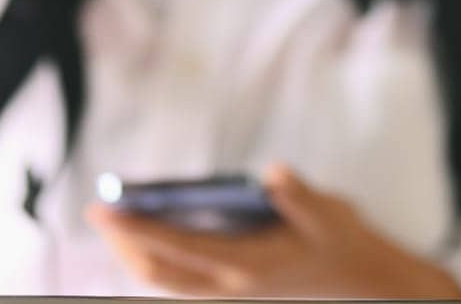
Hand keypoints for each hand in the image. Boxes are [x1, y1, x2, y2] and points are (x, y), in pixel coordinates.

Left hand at [87, 163, 460, 298]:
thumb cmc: (341, 239)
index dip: (137, 228)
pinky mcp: (231, 281)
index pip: (176, 248)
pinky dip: (157, 251)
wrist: (362, 278)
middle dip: (123, 243)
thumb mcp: (327, 212)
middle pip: (157, 272)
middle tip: (98, 209)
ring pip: (165, 277)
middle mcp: (229, 282)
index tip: (106, 207)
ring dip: (136, 250)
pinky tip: (151, 224)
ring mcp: (228, 286)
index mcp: (246, 266)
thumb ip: (298, 196)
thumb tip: (275, 175)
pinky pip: (180, 273)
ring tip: (115, 217)